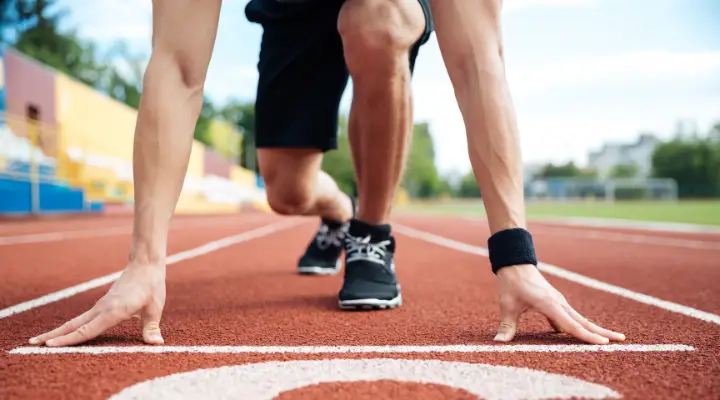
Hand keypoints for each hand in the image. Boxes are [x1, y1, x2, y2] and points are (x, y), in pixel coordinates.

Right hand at [29, 263, 165, 346]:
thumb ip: (152, 328)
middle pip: (73, 325)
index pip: (87, 329)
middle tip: (33, 344)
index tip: (50, 345)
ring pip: (76, 321)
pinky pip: (84, 318)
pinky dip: (72, 326)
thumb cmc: (151, 285)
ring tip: (42, 340)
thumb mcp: (155, 308)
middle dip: (54, 335)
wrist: (145, 264)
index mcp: (113, 311)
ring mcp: (101, 306)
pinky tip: (66, 332)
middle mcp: (102, 308)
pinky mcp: (103, 304)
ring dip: (60, 330)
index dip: (69, 339)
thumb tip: (157, 344)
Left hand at [494, 264, 624, 343]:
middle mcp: (558, 303)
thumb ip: (506, 326)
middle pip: (583, 321)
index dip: (587, 336)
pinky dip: (577, 325)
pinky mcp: (555, 302)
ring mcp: (558, 302)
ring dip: (593, 329)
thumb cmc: (511, 284)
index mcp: (549, 304)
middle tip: (622, 340)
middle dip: (602, 332)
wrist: (514, 263)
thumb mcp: (507, 305)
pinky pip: (569, 316)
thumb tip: (498, 343)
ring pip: (579, 318)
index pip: (571, 325)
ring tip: (609, 339)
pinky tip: (578, 334)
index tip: (604, 344)